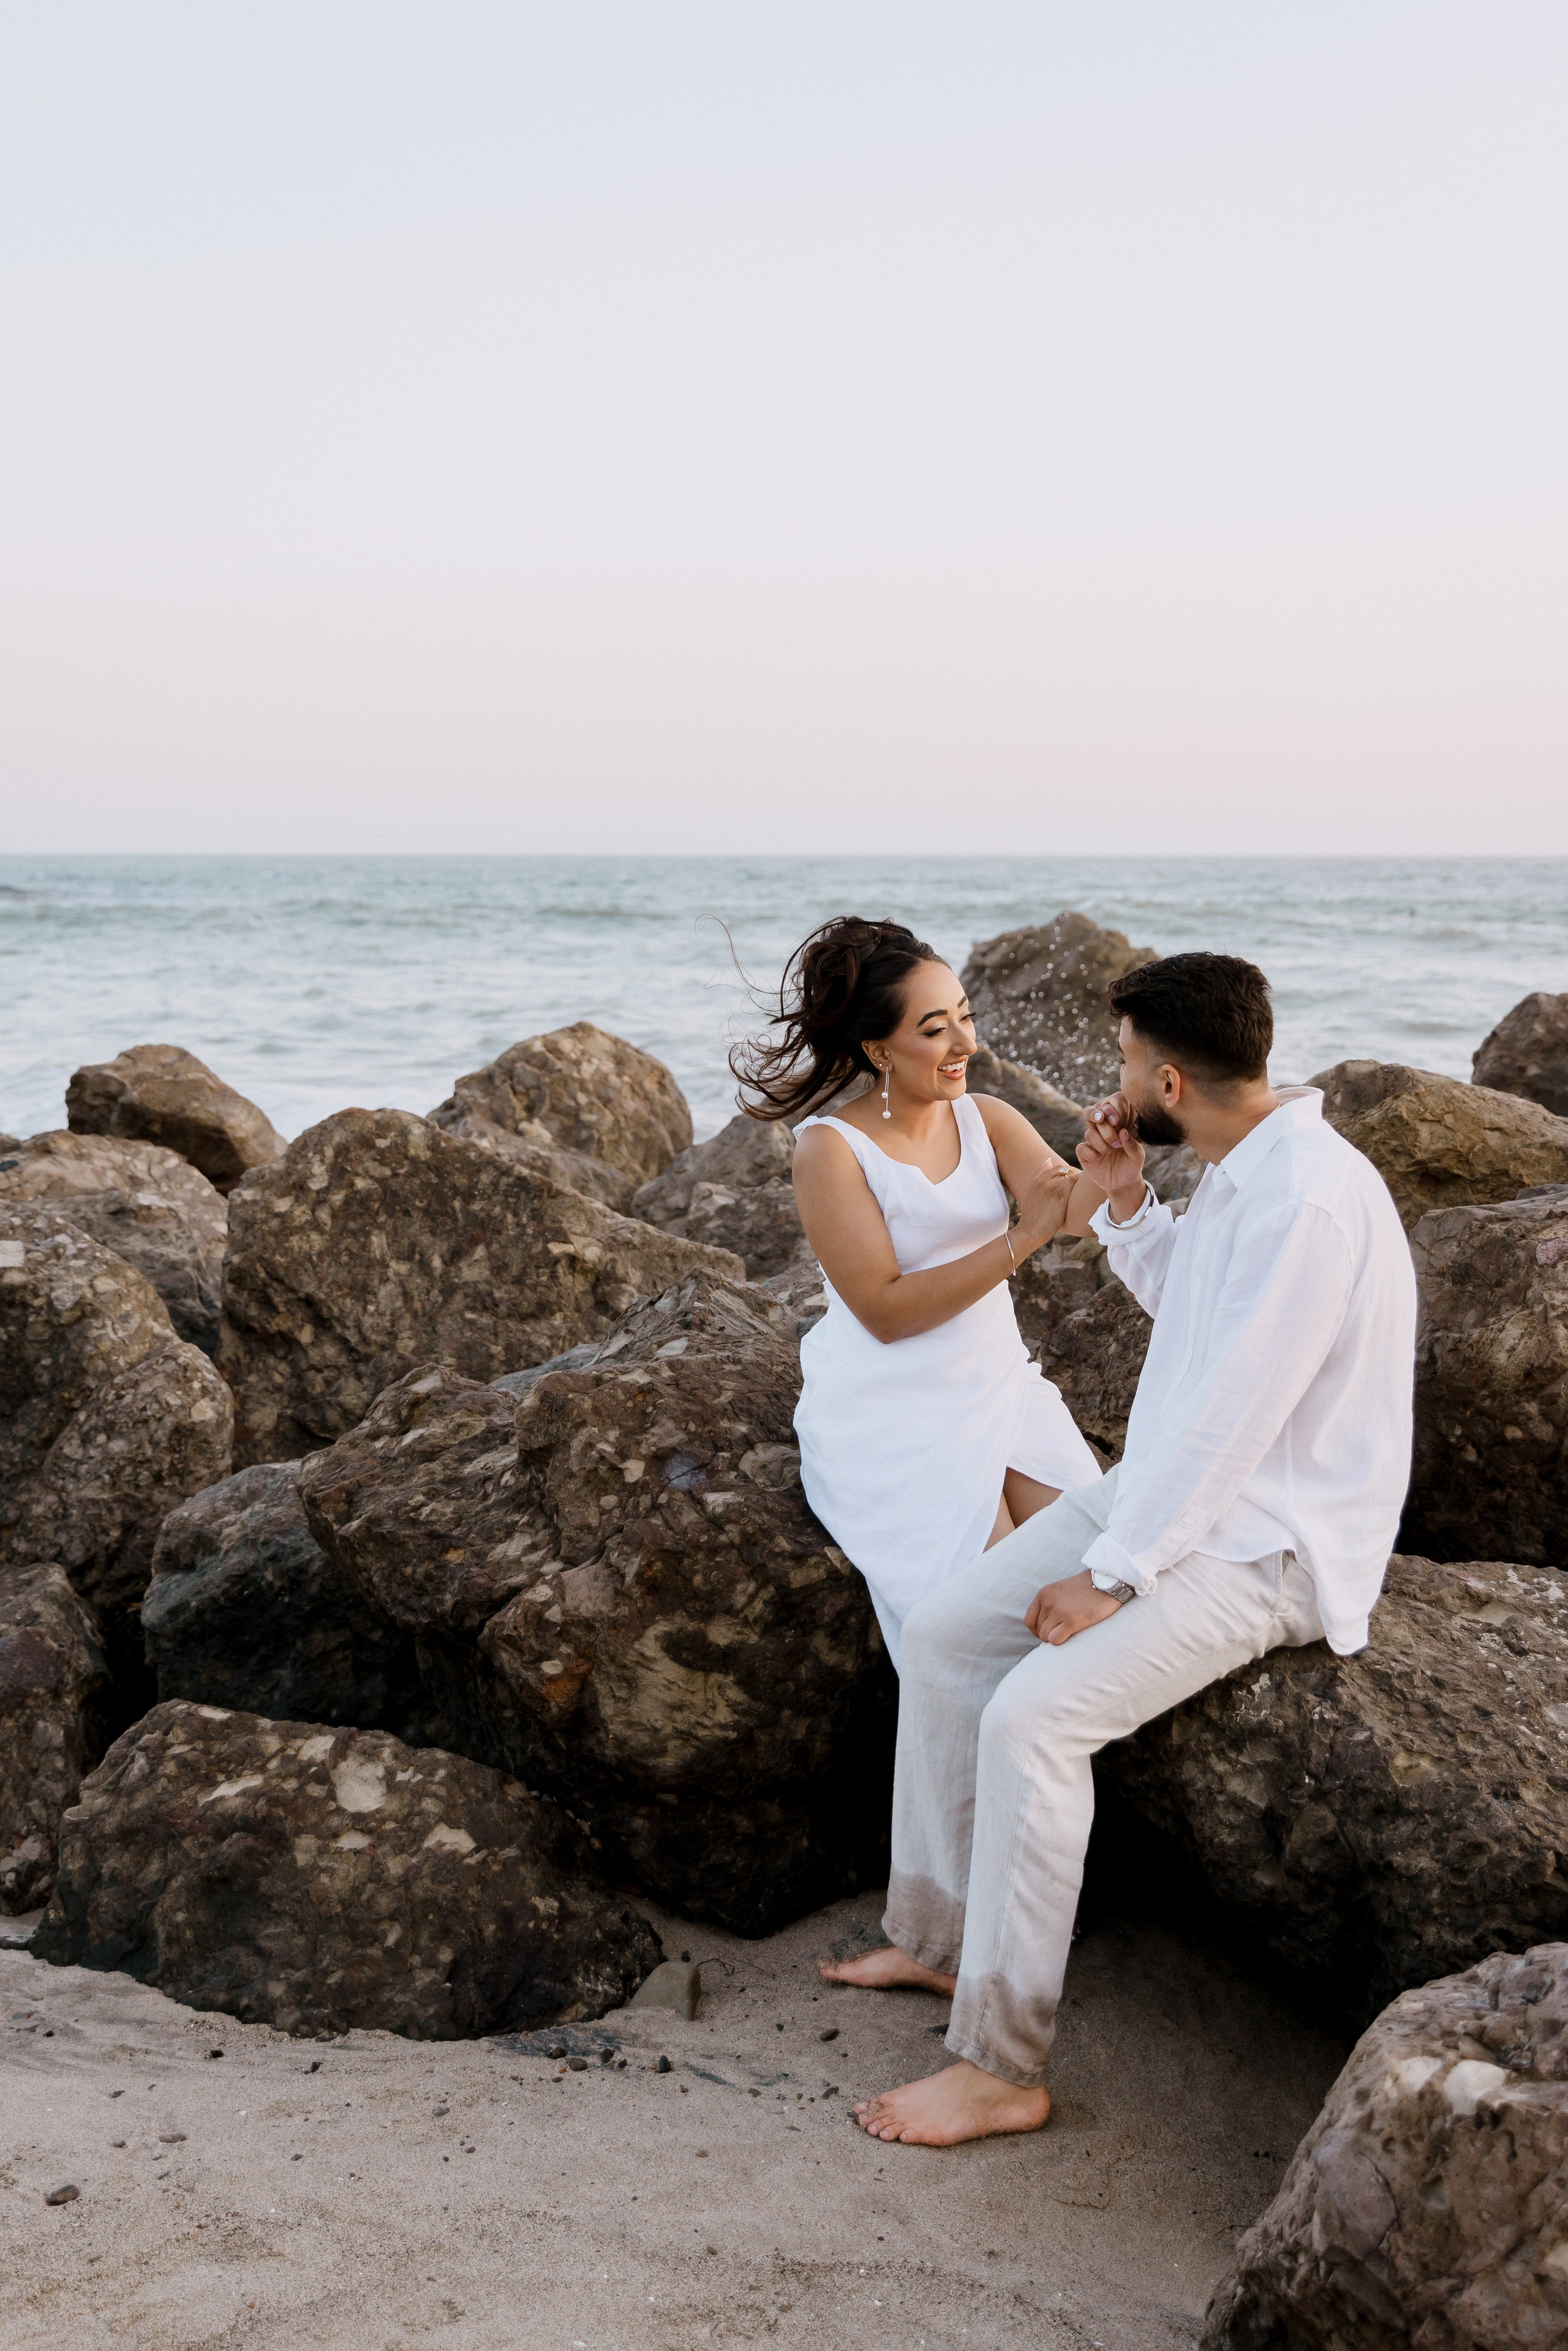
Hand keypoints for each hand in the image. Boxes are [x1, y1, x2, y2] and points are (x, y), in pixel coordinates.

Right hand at [1011, 1161, 1076, 1253]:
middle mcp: (1044, 1182)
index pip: (1057, 1168)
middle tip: (1082, 1182)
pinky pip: (1073, 1181)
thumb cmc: (1031, 1215)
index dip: (1068, 1171)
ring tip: (1086, 1187)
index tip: (1074, 1178)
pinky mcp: (1060, 1198)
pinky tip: (1085, 1188)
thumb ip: (1038, 1176)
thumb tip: (1049, 1160)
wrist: (1031, 1231)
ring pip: (1071, 1175)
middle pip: (1065, 1170)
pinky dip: (1081, 1181)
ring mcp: (1052, 1189)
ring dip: (1080, 1178)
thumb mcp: (1030, 1192)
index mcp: (1037, 1181)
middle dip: (1075, 1173)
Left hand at [1024, 1569, 1125, 1645]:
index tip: (1047, 1631)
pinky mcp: (1071, 1621)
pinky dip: (1060, 1641)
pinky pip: (1055, 1640)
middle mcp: (1048, 1602)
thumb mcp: (1060, 1589)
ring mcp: (1059, 1611)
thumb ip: (1050, 1602)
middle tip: (1061, 1632)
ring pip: (1045, 1636)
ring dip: (1055, 1638)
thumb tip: (1043, 1624)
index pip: (1029, 1620)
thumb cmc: (1087, 1587)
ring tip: (1067, 1633)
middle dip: (1047, 1634)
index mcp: (1044, 1593)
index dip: (1037, 1630)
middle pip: (1037, 1630)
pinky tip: (1070, 1635)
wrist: (1108, 1582)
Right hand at [1077, 1093, 1146, 1217]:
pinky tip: (1099, 1158)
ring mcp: (1092, 1143)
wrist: (1123, 1184)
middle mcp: (1102, 1132)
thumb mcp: (1138, 1157)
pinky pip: (1081, 1147)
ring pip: (1089, 1133)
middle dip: (1106, 1130)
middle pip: (1096, 1119)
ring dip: (1100, 1143)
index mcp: (1116, 1127)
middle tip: (1116, 1144)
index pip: (1108, 1111)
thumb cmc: (1131, 1166)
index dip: (1110, 1112)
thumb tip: (1123, 1131)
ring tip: (1110, 1152)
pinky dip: (1090, 1152)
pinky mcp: (1084, 1155)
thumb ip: (1132, 1144)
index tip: (1117, 1121)